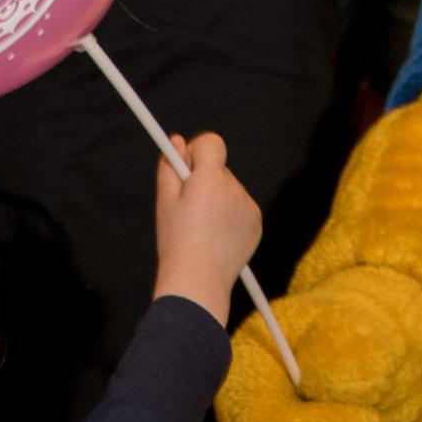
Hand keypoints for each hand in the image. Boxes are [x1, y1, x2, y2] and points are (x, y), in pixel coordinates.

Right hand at [152, 132, 260, 324]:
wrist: (198, 280)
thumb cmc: (177, 242)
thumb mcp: (165, 200)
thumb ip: (170, 165)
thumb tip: (178, 141)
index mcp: (210, 179)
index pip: (211, 143)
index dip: (196, 152)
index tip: (186, 168)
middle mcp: (234, 188)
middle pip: (219, 170)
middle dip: (204, 181)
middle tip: (188, 208)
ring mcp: (249, 207)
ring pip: (230, 190)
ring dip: (217, 200)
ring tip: (202, 228)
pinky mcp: (256, 224)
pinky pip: (241, 209)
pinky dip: (230, 217)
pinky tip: (216, 236)